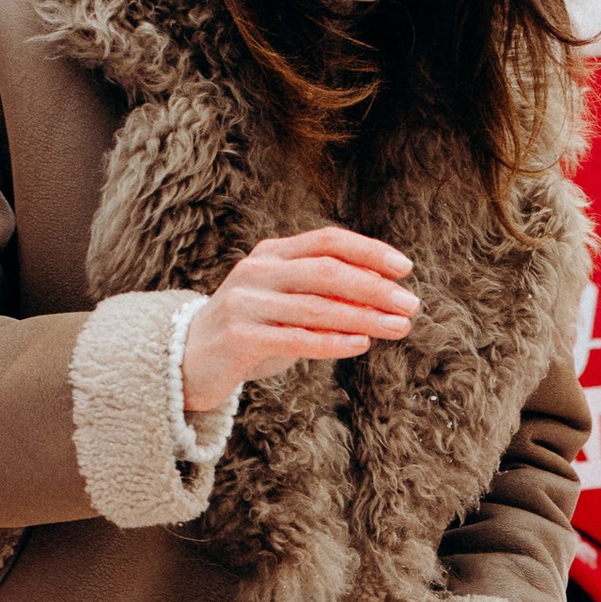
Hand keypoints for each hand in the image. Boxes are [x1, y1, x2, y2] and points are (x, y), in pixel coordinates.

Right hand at [184, 227, 413, 415]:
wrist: (188, 360)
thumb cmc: (252, 332)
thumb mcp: (287, 304)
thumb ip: (324, 294)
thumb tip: (385, 295)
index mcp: (272, 253)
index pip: (328, 241)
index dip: (369, 251)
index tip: (405, 268)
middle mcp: (258, 271)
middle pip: (327, 270)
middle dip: (375, 287)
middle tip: (411, 305)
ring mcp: (246, 302)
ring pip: (316, 307)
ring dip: (364, 317)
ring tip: (399, 328)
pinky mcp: (238, 337)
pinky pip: (295, 338)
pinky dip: (332, 341)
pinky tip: (361, 344)